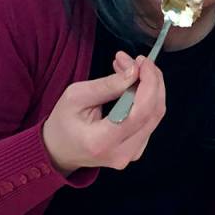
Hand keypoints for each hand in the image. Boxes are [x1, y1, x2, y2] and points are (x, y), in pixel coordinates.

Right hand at [41, 52, 165, 174]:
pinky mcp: (137, 149)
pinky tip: (133, 84)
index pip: (140, 112)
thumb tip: (134, 72)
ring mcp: (132, 154)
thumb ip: (107, 85)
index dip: (149, 83)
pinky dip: (147, 98)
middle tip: (137, 61)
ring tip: (130, 68)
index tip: (143, 62)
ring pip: (156, 115)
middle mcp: (122, 153)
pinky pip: (150, 120)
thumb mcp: (76, 97)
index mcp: (103, 141)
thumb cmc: (63, 123)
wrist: (59, 151)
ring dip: (150, 87)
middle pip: (154, 112)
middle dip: (152, 80)